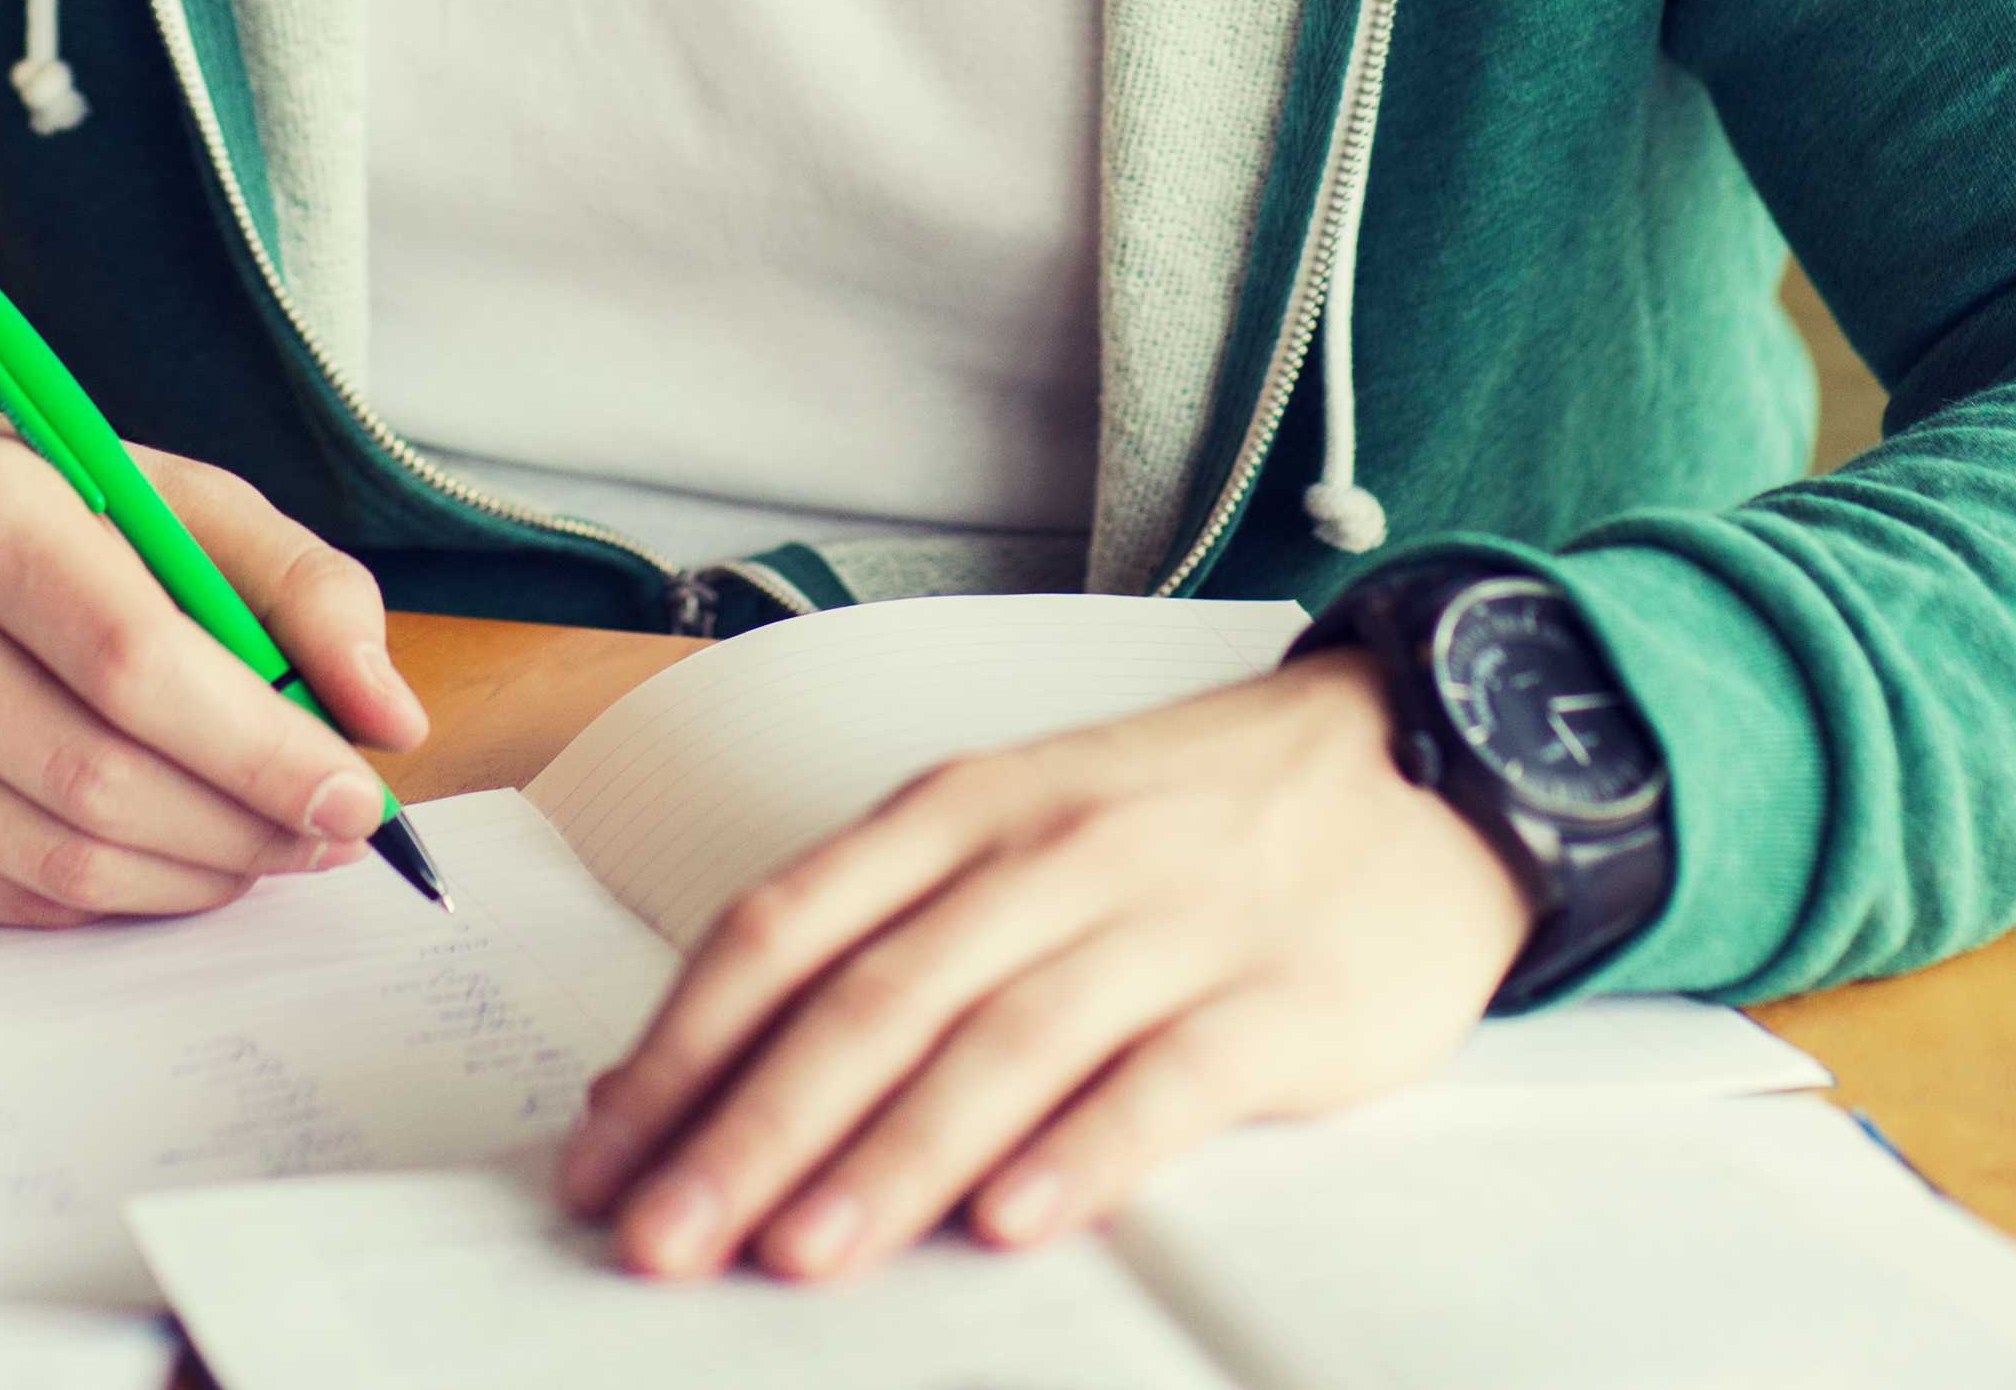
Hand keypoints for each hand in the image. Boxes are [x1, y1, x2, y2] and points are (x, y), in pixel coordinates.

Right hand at [0, 416, 427, 924]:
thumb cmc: (44, 510)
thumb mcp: (175, 495)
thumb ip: (301, 585)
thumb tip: (389, 718)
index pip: (132, 659)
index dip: (259, 747)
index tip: (359, 797)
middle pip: (99, 778)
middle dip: (245, 825)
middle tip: (332, 833)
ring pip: (61, 865)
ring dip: (196, 875)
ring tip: (267, 845)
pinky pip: (14, 904)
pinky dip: (118, 896)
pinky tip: (168, 854)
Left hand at [559, 650, 1534, 1282]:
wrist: (1414, 763)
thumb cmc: (1181, 817)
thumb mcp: (1016, 830)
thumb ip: (874, 932)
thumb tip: (693, 1069)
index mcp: (961, 807)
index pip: (786, 926)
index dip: (684, 1045)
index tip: (601, 1160)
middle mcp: (1045, 851)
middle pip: (870, 997)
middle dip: (749, 1127)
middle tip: (659, 1240)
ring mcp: (1163, 920)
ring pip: (997, 1042)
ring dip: (888, 1156)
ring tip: (798, 1252)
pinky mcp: (1277, 998)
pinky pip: (1163, 1079)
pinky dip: (1081, 1151)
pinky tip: (1011, 1222)